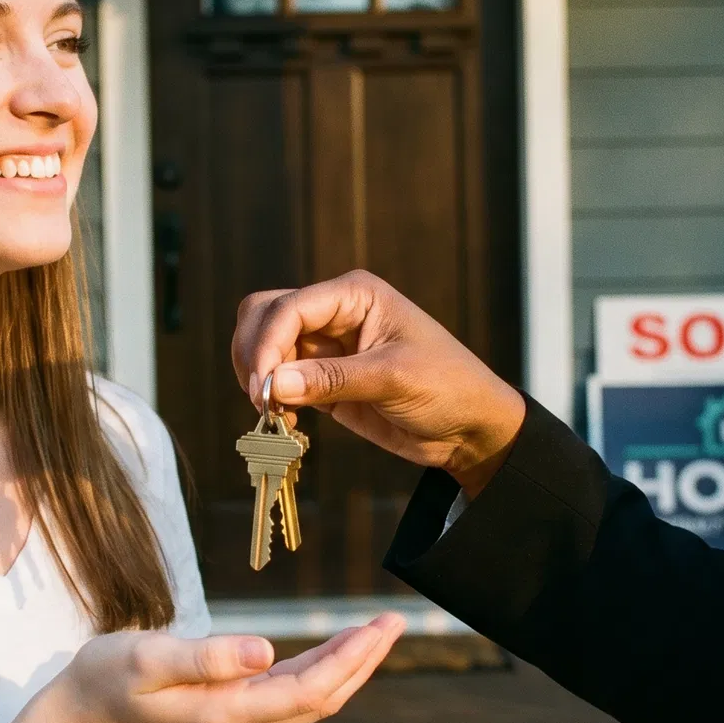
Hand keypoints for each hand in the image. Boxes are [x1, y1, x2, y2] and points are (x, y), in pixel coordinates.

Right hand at [44, 615, 404, 722]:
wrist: (78, 720)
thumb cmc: (105, 680)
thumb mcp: (146, 659)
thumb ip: (205, 657)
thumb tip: (265, 651)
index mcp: (224, 714)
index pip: (308, 690)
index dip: (349, 660)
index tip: (377, 627)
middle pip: (320, 699)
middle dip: (362, 662)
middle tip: (394, 622)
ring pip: (309, 700)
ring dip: (346, 667)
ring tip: (376, 631)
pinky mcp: (229, 716)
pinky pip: (289, 697)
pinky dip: (319, 671)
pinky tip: (334, 650)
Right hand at [233, 270, 526, 496]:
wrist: (469, 427)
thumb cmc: (447, 388)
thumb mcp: (393, 379)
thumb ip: (331, 380)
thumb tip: (272, 384)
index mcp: (354, 295)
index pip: (288, 307)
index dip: (267, 345)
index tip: (263, 389)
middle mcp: (334, 312)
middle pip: (263, 315)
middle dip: (254, 355)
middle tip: (262, 401)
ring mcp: (325, 345)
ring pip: (264, 346)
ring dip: (257, 377)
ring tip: (273, 414)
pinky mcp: (321, 379)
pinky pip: (278, 379)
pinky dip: (270, 398)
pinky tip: (285, 421)